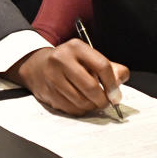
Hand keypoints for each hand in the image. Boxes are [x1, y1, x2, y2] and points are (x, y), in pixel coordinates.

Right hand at [4, 39, 128, 114]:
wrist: (37, 66)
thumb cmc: (69, 62)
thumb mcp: (89, 58)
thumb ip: (111, 68)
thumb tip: (119, 83)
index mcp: (76, 47)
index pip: (102, 66)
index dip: (113, 84)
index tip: (116, 94)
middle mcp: (62, 59)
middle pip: (91, 87)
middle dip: (103, 99)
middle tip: (107, 102)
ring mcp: (52, 77)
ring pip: (81, 101)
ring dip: (92, 106)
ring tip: (92, 101)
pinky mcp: (48, 92)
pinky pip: (71, 109)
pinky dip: (80, 110)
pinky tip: (79, 102)